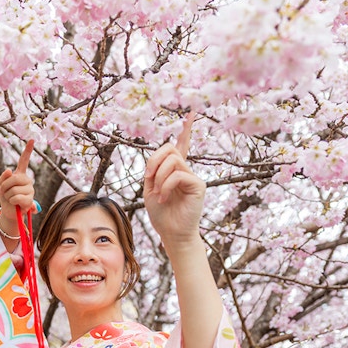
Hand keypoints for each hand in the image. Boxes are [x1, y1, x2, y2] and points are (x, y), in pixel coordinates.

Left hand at [0, 141, 35, 241]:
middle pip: (13, 178)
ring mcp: (30, 190)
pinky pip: (16, 198)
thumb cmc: (5, 197)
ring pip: (13, 189)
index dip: (28, 150)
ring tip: (11, 199)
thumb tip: (9, 170)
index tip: (32, 140)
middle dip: (4, 186)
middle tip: (5, 193)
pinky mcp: (30, 200)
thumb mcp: (0, 185)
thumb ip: (3, 177)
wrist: (8, 211)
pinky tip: (16, 204)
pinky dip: (12, 202)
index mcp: (20, 175)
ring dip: (7, 196)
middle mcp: (27, 180)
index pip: (24, 161)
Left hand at [143, 113, 204, 248]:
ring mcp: (193, 176)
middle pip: (169, 148)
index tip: (192, 113)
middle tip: (149, 179)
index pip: (180, 145)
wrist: (171, 234)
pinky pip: (178, 174)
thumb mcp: (150, 188)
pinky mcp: (198, 185)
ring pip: (172, 160)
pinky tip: (165, 198)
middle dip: (153, 161)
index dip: (186, 129)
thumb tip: (159, 157)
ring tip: (158, 194)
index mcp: (174, 170)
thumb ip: (153, 170)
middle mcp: (186, 170)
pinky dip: (166, 186)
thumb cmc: (161, 214)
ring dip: (158, 177)